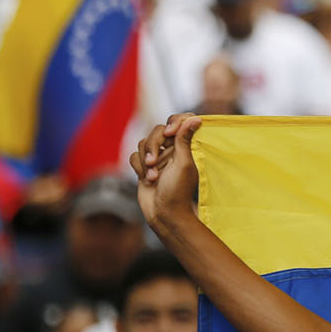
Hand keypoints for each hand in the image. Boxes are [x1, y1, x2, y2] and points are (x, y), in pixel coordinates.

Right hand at [130, 113, 204, 229]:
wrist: (163, 213)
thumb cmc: (177, 190)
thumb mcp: (183, 163)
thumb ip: (185, 140)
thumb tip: (197, 118)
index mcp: (185, 146)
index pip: (180, 121)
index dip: (174, 122)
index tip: (170, 133)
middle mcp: (171, 149)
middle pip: (157, 131)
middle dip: (153, 146)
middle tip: (154, 162)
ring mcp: (157, 158)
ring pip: (143, 143)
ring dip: (146, 160)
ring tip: (153, 176)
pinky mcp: (143, 167)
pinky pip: (134, 156)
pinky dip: (138, 167)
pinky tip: (147, 180)